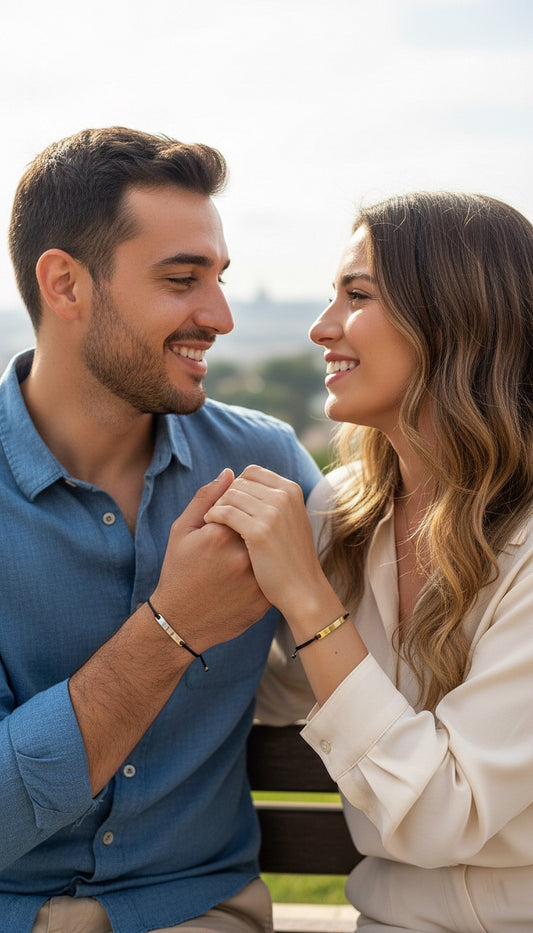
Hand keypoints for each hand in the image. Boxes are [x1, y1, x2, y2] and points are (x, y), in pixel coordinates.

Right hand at [151, 469, 269, 651]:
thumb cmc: (178, 572)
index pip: (243, 505)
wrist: (180, 622)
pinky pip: (272, 572)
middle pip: (258, 526)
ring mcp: (254, 580)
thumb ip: (205, 498)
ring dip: (260, 548)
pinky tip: (244, 577)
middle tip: (232, 543)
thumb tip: (230, 473)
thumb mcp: (182, 531)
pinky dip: (265, 569)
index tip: (224, 524)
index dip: (235, 510)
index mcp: (219, 535)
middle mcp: (241, 556)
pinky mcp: (263, 599)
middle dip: (249, 528)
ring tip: (236, 561)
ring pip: (268, 550)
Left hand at [204, 465, 328, 619]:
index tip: (230, 505)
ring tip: (211, 523)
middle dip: (225, 497)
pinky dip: (212, 517)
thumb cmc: (290, 557)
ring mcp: (273, 513)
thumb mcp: (289, 520)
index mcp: (291, 490)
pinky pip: (224, 513)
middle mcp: (284, 496)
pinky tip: (209, 528)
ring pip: (229, 496)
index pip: (252, 473)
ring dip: (217, 507)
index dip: (236, 487)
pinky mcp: (259, 532)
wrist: (302, 590)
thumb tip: (242, 478)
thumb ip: (272, 498)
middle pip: (239, 483)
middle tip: (218, 516)